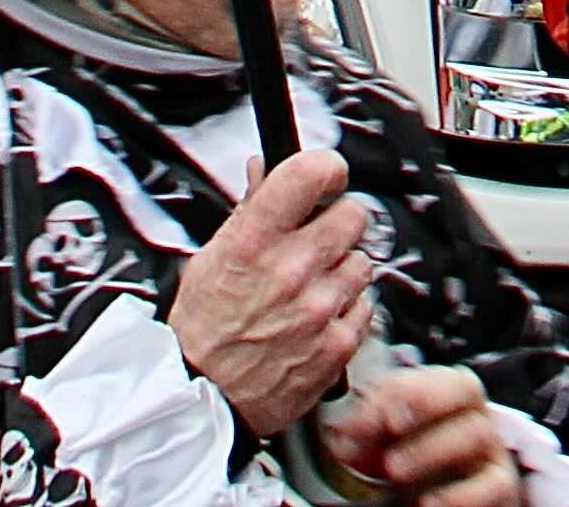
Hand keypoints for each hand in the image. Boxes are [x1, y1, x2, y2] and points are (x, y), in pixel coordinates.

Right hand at [171, 149, 372, 436]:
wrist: (202, 399)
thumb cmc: (203, 331)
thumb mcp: (210, 259)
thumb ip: (249, 211)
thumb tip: (267, 170)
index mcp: (254, 242)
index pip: (312, 172)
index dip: (325, 170)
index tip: (325, 180)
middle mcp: (291, 270)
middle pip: (354, 214)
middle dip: (337, 224)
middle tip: (315, 243)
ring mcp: (319, 308)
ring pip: (363, 261)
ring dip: (342, 271)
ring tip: (309, 290)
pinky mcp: (339, 344)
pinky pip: (366, 305)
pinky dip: (348, 310)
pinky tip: (317, 319)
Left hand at [320, 363, 516, 506]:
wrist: (446, 501)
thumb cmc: (417, 468)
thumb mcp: (387, 446)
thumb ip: (367, 435)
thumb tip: (340, 436)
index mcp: (445, 394)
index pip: (422, 377)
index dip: (389, 394)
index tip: (353, 424)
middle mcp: (474, 414)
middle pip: (464, 387)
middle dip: (423, 401)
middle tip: (390, 425)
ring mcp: (491, 450)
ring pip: (475, 432)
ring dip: (430, 449)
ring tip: (394, 470)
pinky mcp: (501, 486)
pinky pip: (493, 483)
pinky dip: (459, 494)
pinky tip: (427, 502)